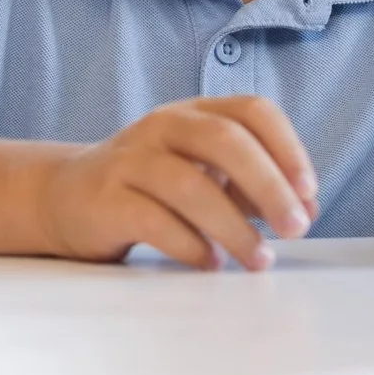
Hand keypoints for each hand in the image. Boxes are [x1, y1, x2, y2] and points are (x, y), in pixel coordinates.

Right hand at [38, 96, 318, 268]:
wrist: (63, 197)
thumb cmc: (148, 187)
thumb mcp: (203, 175)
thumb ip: (251, 187)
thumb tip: (306, 209)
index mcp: (194, 113)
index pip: (252, 110)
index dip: (288, 148)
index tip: (309, 192)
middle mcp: (162, 127)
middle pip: (224, 141)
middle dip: (269, 186)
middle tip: (295, 228)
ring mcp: (129, 160)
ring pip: (190, 185)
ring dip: (235, 227)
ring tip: (258, 260)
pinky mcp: (105, 199)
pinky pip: (153, 221)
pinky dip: (190, 245)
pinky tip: (209, 263)